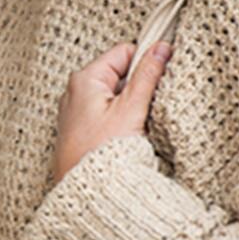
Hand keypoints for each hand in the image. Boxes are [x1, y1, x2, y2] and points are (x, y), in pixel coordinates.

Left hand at [51, 41, 171, 184]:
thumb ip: (147, 75)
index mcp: (84, 79)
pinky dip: (122, 118)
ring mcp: (76, 111)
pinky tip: (129, 134)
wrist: (86, 191)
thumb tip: (161, 48)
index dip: (146, 60)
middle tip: (151, 104)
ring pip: (115, 96)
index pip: (123, 52)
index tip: (163, 73)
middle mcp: (75, 91)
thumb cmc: (103, 151)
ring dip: (132, 104)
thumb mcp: (131, 108)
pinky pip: (107, 113)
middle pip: (119, 74)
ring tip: (140, 123)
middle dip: (139, 85)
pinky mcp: (81, 129)